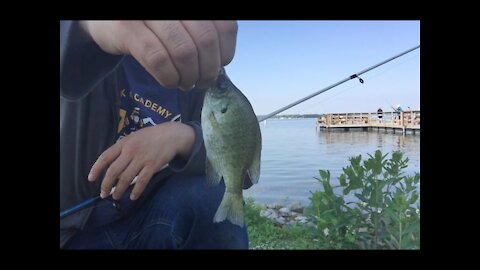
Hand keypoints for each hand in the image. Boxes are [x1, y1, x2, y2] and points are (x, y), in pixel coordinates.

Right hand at [78, 20, 237, 90]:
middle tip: (203, 82)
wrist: (105, 20)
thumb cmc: (151, 25)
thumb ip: (202, 32)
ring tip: (186, 83)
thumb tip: (222, 61)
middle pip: (205, 40)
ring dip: (188, 77)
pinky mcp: (127, 28)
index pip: (224, 26)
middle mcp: (169, 6)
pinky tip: (169, 82)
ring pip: (183, 52)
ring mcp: (147, 13)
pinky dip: (169, 78)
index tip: (220, 65)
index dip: (226, 51)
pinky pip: (158, 60)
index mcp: (192, 2)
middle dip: (208, 69)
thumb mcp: (181, 23)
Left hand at [87, 122, 194, 199]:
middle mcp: (131, 151)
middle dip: (106, 185)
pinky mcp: (153, 165)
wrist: (171, 135)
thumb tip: (111, 165)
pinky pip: (142, 181)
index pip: (105, 157)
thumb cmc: (151, 137)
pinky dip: (136, 191)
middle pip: (114, 171)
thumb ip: (122, 149)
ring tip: (116, 197)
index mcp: (124, 143)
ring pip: (126, 178)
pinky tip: (132, 197)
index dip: (96, 169)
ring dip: (119, 190)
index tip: (91, 179)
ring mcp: (142, 158)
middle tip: (103, 194)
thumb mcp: (133, 137)